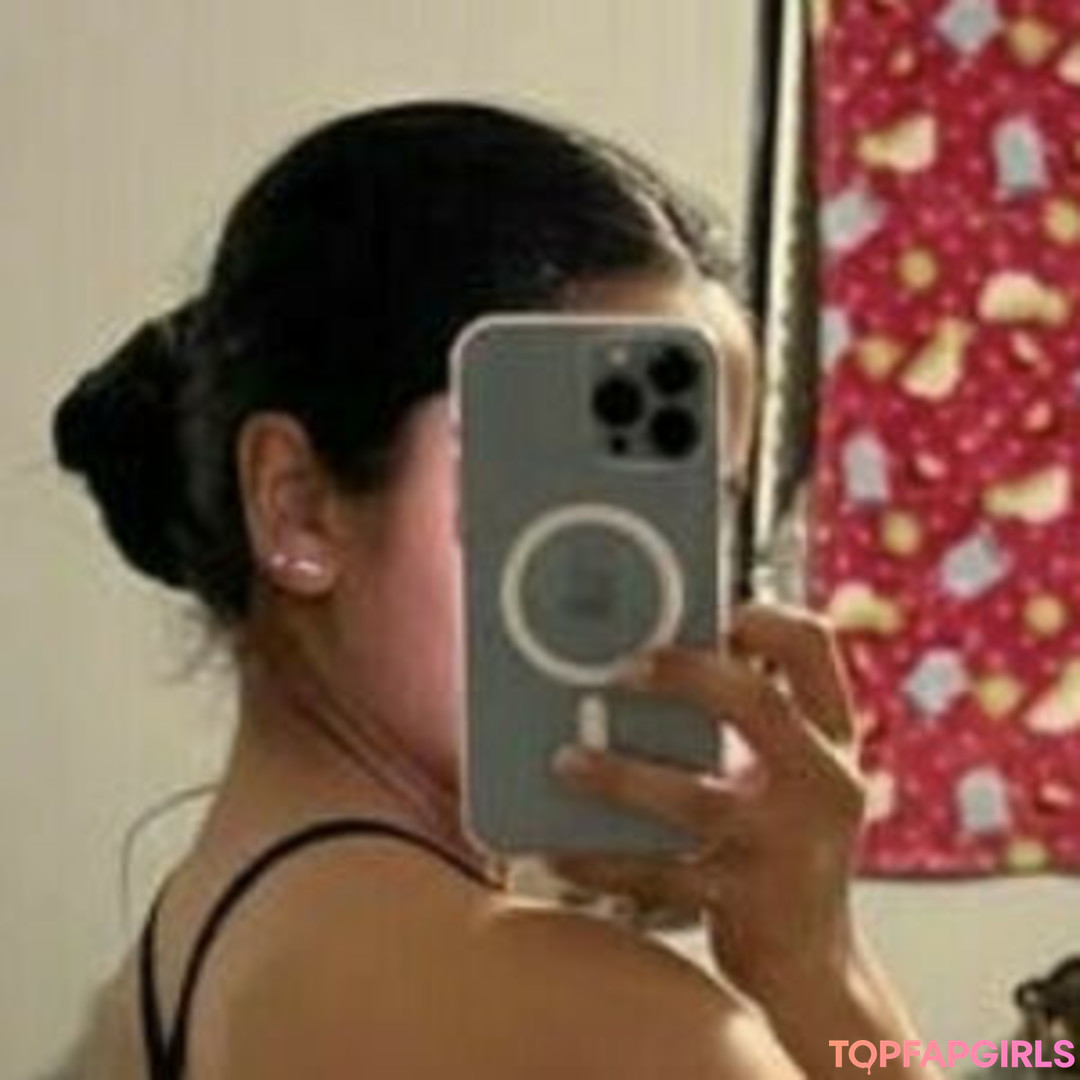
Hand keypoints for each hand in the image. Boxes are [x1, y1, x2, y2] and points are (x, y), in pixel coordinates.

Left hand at [548, 603, 865, 1003]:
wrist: (812, 964)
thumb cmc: (778, 843)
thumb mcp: (786, 774)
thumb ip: (746, 719)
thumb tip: (648, 656)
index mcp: (830, 739)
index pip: (814, 648)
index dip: (764, 617)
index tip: (712, 610)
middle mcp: (824, 785)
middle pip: (758, 706)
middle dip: (685, 676)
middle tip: (620, 669)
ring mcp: (789, 848)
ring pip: (697, 800)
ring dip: (623, 776)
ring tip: (565, 760)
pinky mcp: (745, 903)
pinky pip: (660, 874)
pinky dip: (603, 862)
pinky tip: (559, 851)